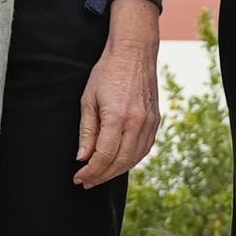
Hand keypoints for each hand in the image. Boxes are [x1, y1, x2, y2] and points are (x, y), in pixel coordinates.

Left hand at [74, 1, 165, 187]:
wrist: (133, 53)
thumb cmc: (106, 74)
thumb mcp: (88, 100)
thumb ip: (87, 131)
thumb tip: (83, 158)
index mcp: (118, 117)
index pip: (104, 156)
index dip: (91, 171)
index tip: (79, 178)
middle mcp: (137, 123)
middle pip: (120, 162)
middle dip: (102, 176)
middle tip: (87, 182)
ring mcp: (149, 122)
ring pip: (135, 158)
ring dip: (116, 171)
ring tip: (100, 175)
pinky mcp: (156, 121)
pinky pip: (144, 148)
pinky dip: (131, 160)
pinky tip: (119, 163)